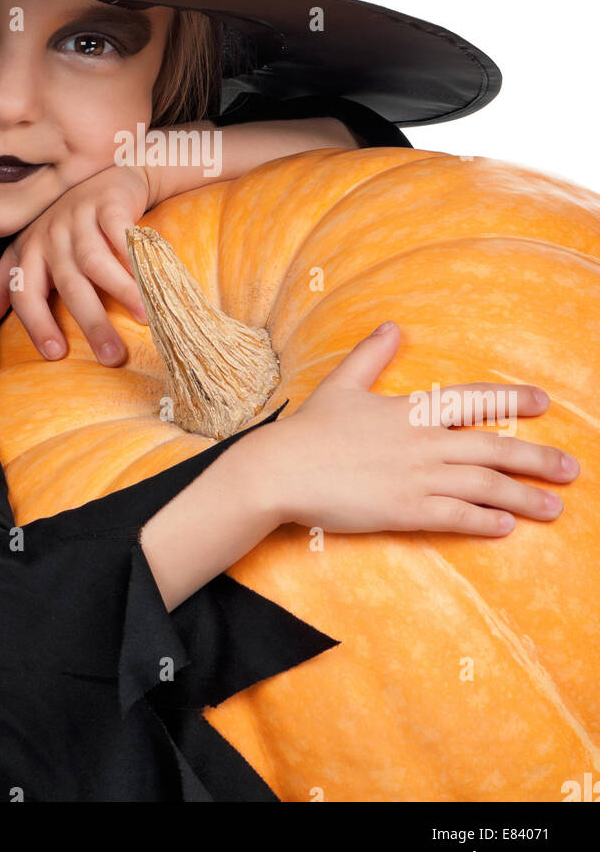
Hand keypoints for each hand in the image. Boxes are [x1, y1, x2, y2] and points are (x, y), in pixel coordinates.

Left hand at [0, 163, 154, 363]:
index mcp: (28, 250)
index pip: (24, 292)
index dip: (37, 324)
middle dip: (90, 322)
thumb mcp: (29, 249)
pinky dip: (135, 256)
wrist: (104, 174)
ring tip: (144, 319)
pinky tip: (152, 279)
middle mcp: (50, 234)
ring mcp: (79, 216)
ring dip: (121, 291)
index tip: (58, 354)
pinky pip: (121, 233)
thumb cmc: (67, 224)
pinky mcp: (109, 203)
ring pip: (96, 261)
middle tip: (112, 357)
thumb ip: (4, 283)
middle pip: (68, 284)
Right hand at [249, 322, 578, 534]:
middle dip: (537, 459)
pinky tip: (507, 526)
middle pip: (492, 448)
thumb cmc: (310, 429)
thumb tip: (391, 326)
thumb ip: (371, 356)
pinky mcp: (404, 510)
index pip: (472, 400)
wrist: (281, 469)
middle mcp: (422, 442)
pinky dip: (484, 521)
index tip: (543, 401)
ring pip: (483, 485)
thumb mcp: (342, 384)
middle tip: (571, 469)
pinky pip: (455, 516)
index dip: (510, 399)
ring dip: (523, 497)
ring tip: (554, 507)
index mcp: (410, 410)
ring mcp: (415, 477)